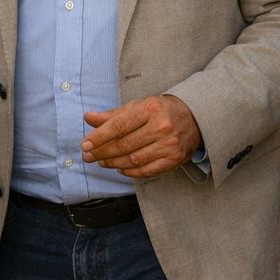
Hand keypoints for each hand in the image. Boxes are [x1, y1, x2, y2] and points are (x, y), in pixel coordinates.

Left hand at [80, 95, 201, 178]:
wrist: (195, 117)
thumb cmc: (160, 111)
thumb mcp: (138, 106)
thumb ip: (113, 114)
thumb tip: (88, 118)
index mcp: (150, 109)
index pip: (119, 125)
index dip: (99, 137)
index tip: (85, 144)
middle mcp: (161, 126)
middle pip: (125, 144)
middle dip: (102, 152)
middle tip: (88, 156)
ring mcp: (169, 144)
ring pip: (134, 159)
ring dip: (114, 163)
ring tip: (102, 162)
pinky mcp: (175, 158)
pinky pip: (147, 170)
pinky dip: (130, 172)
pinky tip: (120, 168)